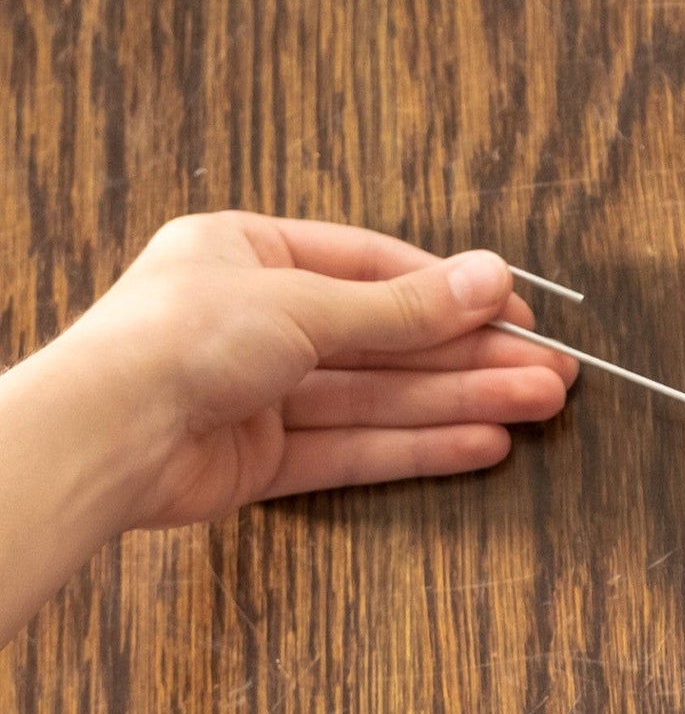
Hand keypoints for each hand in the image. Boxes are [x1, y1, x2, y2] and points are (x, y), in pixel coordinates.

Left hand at [0, 211, 578, 650]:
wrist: (104, 435)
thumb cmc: (176, 340)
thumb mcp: (306, 304)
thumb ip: (404, 306)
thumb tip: (488, 279)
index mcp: (249, 255)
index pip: (374, 267)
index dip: (451, 292)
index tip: (518, 313)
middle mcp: (256, 321)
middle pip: (387, 340)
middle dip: (472, 355)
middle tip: (551, 371)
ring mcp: (260, 393)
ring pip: (381, 397)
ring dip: (462, 400)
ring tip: (537, 406)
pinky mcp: (263, 459)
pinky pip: (355, 447)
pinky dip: (418, 446)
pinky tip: (481, 444)